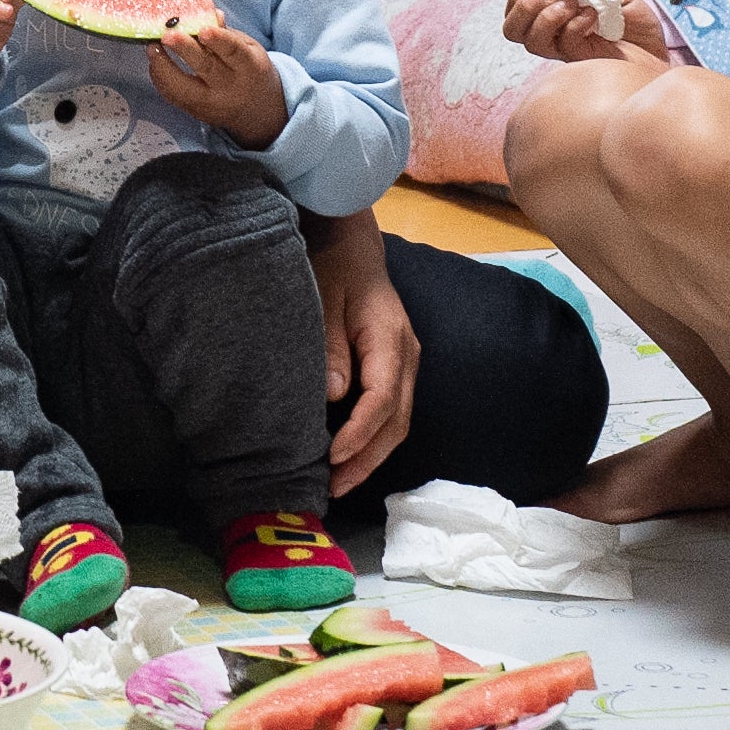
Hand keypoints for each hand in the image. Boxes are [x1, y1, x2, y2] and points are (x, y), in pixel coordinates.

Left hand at [148, 17, 287, 146]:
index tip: (203, 29)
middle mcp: (230, 87)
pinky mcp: (197, 112)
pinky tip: (156, 62)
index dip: (218, 40)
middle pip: (206, 68)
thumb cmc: (249, 70)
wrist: (258, 110)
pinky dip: (161, 78)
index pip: (234, 52)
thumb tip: (210, 13)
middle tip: (167, 35)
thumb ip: (227, 34)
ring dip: (163, 67)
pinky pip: (174, 96)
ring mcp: (212, 103)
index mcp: (249, 66)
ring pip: (184, 88)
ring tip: (152, 48)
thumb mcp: (248, 49)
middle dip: (184, 50)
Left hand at [310, 207, 418, 490]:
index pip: (382, 398)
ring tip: (337, 482)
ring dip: (370, 456)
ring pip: (398, 423)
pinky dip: (372, 439)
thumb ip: (329, 345)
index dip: (359, 432)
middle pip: (396, 421)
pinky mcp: (395, 369)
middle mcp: (407, 356)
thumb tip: (335, 394)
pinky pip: (391, 412)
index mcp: (390, 338)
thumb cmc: (333, 266)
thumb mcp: (323, 298)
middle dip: (367, 459)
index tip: (332, 456)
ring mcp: (405, 364)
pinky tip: (347, 456)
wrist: (351, 242)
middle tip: (333, 487)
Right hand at [498, 0, 671, 67]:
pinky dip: (575, 24)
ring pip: (531, 41)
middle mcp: (555, 37)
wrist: (659, 58)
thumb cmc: (639, 30)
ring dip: (546, 15)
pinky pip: (565, 43)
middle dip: (523, 5)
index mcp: (556, 17)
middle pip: (512, 29)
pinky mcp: (581, 62)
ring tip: (572, 3)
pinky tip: (594, 15)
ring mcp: (566, 51)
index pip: (517, 10)